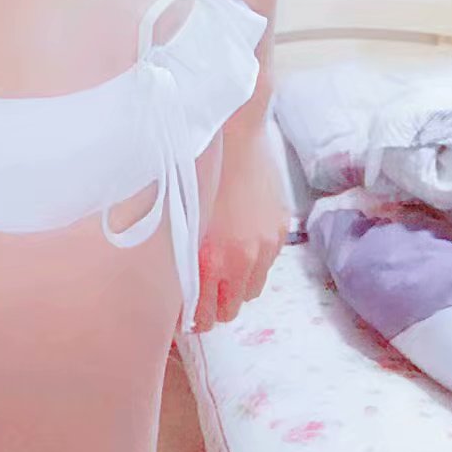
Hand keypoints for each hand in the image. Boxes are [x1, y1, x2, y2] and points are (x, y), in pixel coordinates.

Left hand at [195, 118, 288, 330]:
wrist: (233, 132)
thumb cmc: (195, 169)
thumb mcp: (178, 216)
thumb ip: (178, 253)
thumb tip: (171, 281)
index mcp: (211, 258)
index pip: (206, 315)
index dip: (193, 318)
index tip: (184, 313)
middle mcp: (243, 259)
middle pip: (231, 309)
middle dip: (215, 305)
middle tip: (201, 292)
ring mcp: (266, 246)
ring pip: (251, 290)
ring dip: (236, 285)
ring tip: (221, 267)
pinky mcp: (280, 232)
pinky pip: (267, 265)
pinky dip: (253, 263)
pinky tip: (239, 243)